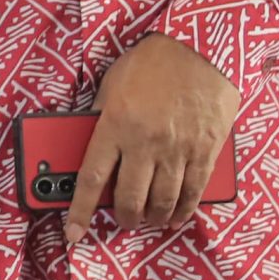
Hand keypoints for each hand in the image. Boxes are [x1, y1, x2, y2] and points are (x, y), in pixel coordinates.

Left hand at [64, 33, 240, 241]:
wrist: (200, 47)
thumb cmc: (152, 61)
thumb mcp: (112, 83)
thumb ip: (102, 117)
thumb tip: (93, 144)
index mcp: (115, 125)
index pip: (91, 179)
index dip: (80, 211)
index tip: (73, 232)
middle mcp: (145, 143)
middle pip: (129, 198)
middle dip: (124, 217)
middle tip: (123, 221)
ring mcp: (177, 150)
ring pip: (163, 201)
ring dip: (153, 217)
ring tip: (149, 219)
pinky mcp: (205, 152)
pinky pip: (193, 192)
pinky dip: (184, 210)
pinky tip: (176, 215)